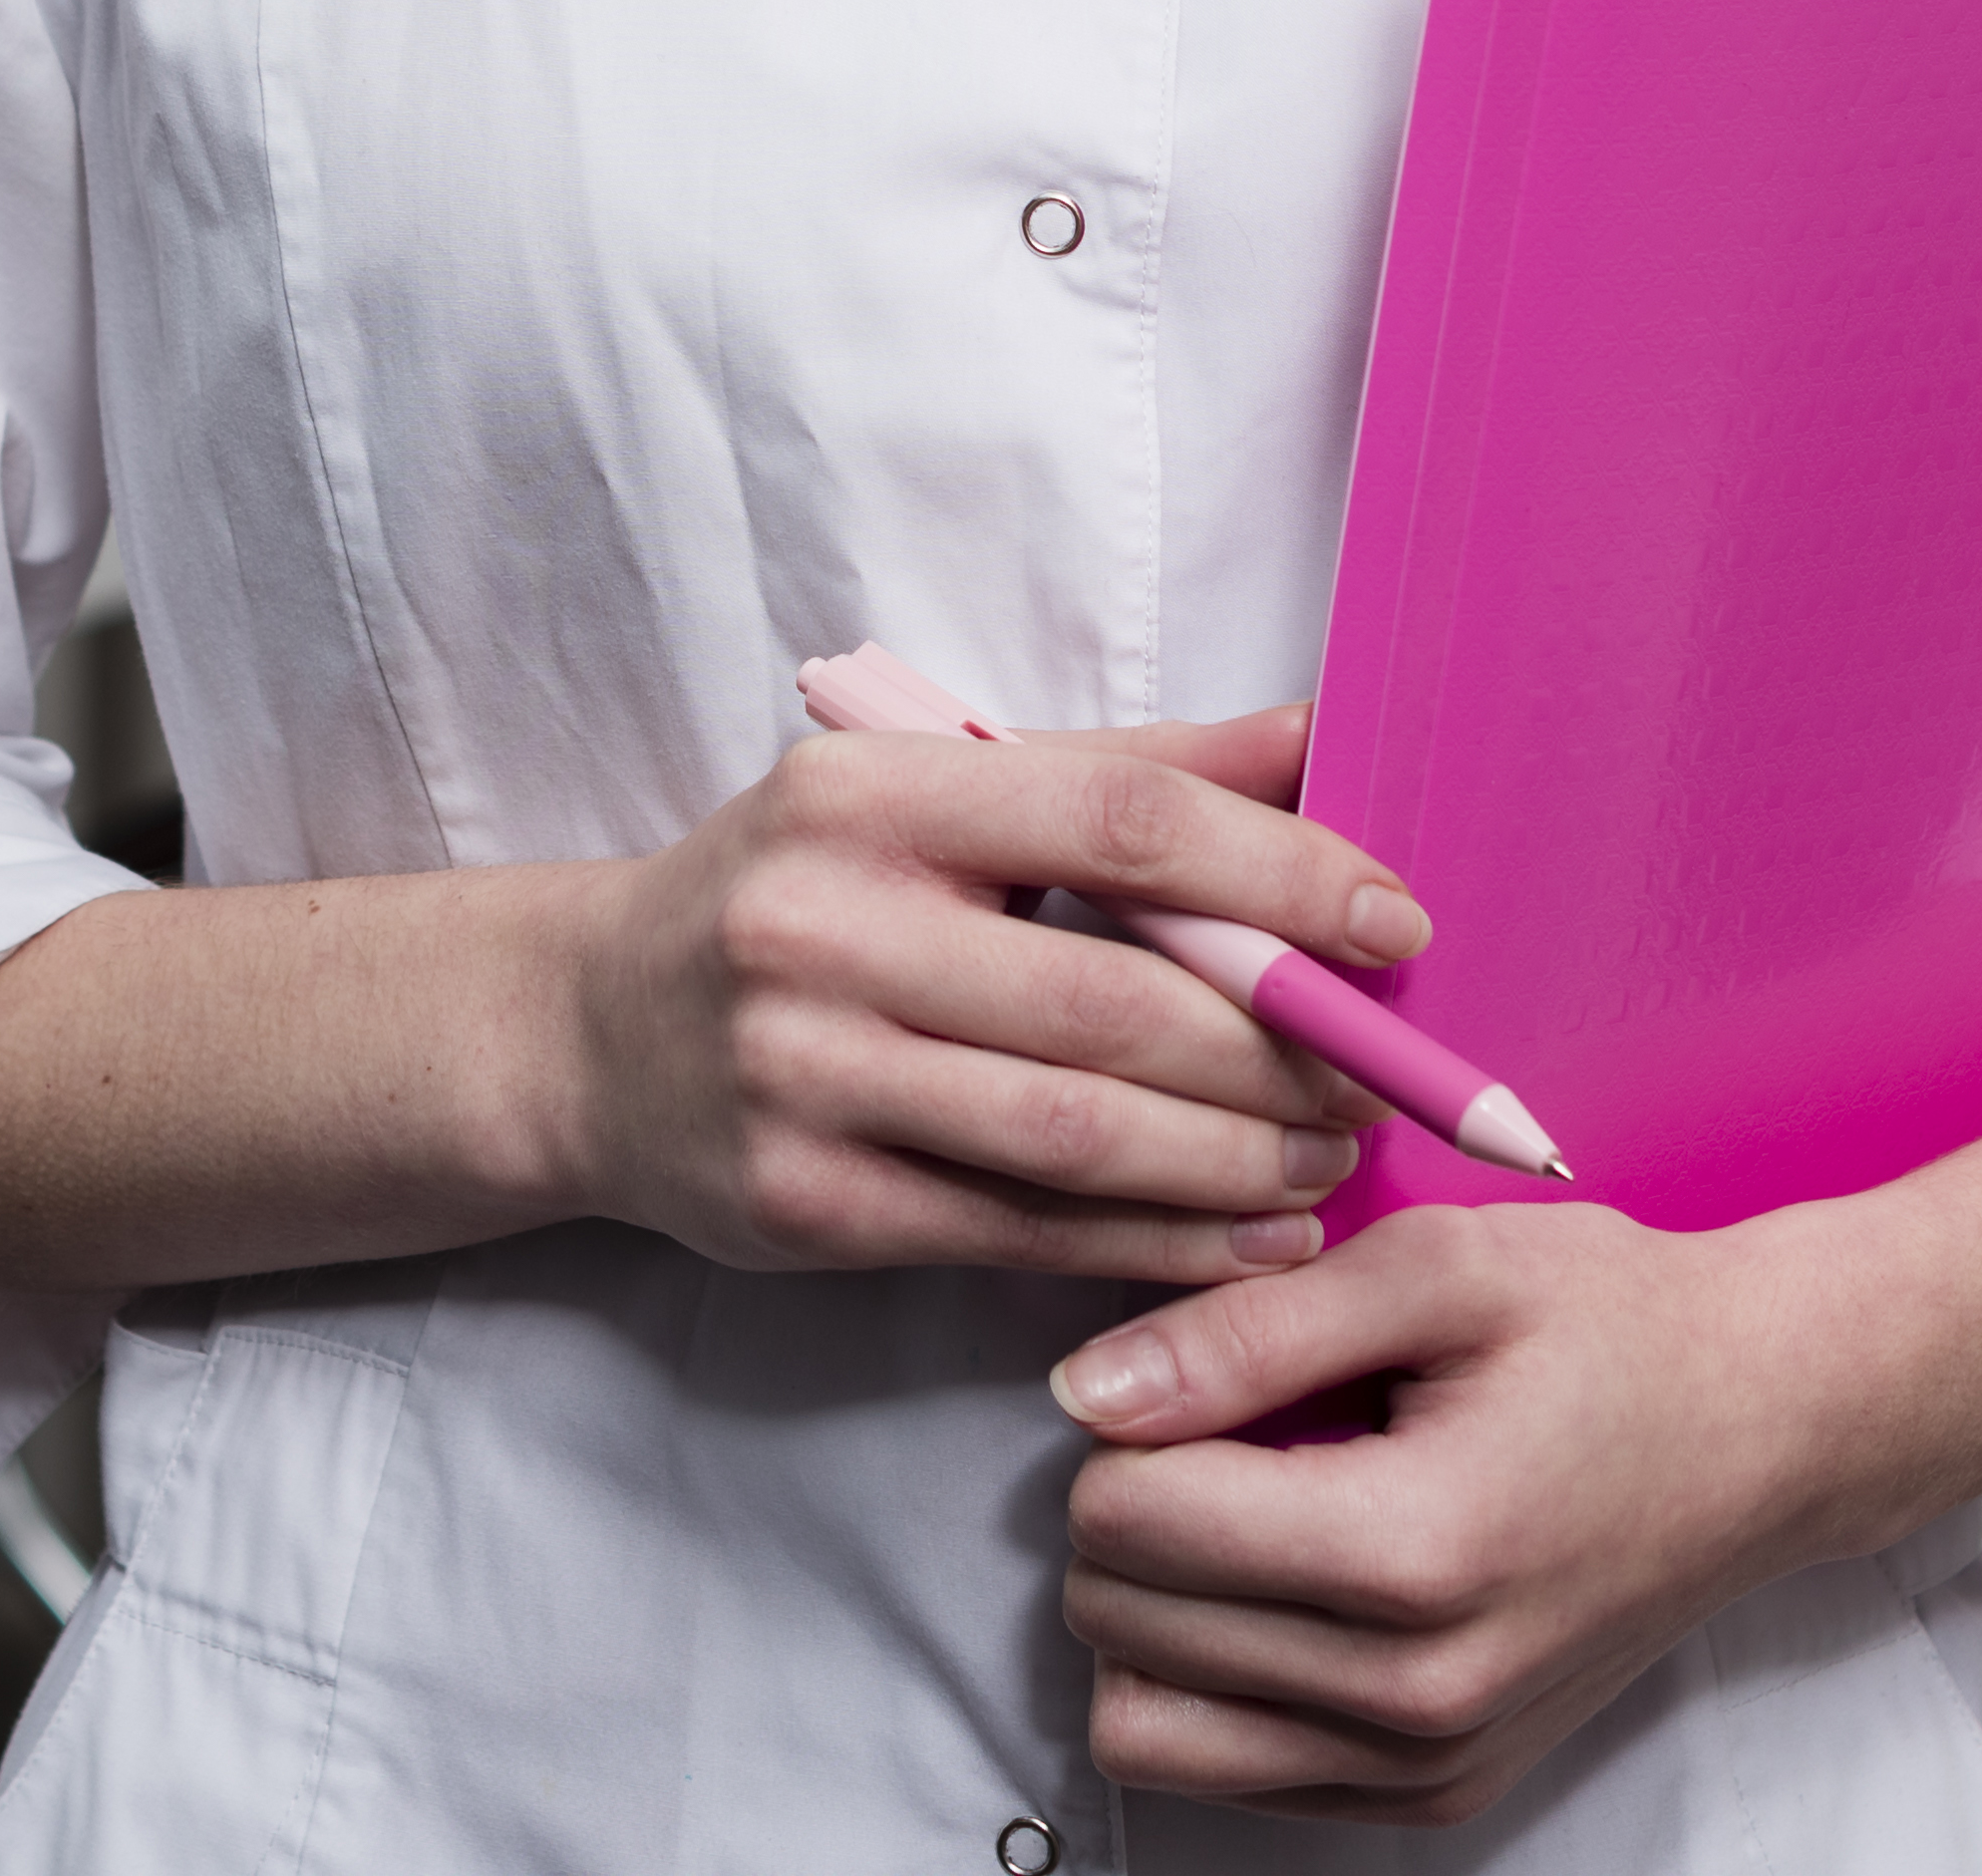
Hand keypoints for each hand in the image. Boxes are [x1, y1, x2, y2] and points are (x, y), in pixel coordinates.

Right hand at [546, 702, 1423, 1285]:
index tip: (1395, 924)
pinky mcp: (807, 1202)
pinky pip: (1023, 1232)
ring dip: (1239, 1160)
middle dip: (1281, 1050)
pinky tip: (1250, 1237)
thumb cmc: (799, 895)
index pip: (1119, 826)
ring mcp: (807, 1074)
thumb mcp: (928, 793)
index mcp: (873, 796)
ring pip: (1079, 1134)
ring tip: (1334, 1161)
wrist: (586, 1032)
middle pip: (1114, 1001)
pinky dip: (1159, 1242)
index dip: (1279, 877)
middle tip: (1384, 1075)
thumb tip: (1319, 738)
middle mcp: (826, 928)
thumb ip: (1126, 771)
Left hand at [1042, 1200, 1887, 1824]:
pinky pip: (1225, 1772)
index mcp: (1419, 1551)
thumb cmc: (1613, 1326)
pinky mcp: (1436, 1797)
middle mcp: (1421, 1694)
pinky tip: (1298, 1584)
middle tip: (1227, 1433)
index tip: (1208, 1375)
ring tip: (1246, 1514)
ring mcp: (1431, 1765)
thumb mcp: (1437, 1267)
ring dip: (1153, 1611)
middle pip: (1118, 1623)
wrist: (1768, 1429)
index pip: (1130, 1523)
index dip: (1127, 1425)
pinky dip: (1218, 1680)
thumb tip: (1085, 1394)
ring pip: (1146, 1725)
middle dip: (1128, 1512)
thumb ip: (1247, 1329)